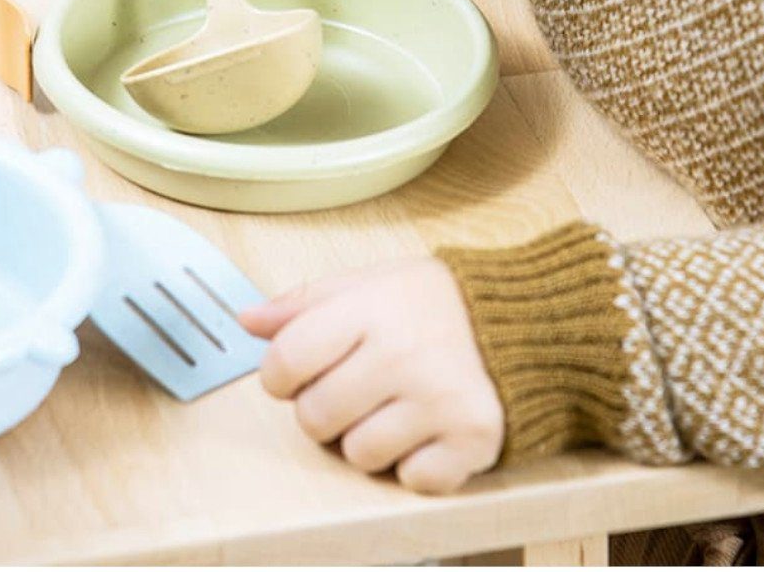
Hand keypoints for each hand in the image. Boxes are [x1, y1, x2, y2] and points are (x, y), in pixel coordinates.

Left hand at [240, 257, 503, 493]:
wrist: (515, 318)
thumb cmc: (429, 303)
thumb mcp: (366, 283)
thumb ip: (304, 302)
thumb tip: (248, 321)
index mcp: (369, 308)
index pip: (285, 361)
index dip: (281, 375)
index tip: (298, 372)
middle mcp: (403, 353)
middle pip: (315, 419)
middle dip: (325, 410)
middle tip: (357, 387)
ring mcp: (439, 399)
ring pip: (360, 456)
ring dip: (370, 439)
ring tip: (395, 405)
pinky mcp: (472, 438)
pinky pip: (412, 479)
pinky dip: (416, 463)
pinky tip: (428, 427)